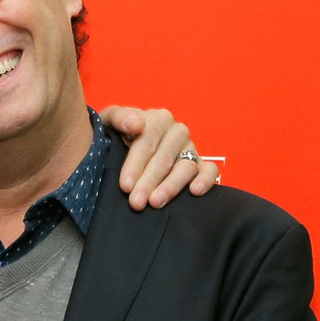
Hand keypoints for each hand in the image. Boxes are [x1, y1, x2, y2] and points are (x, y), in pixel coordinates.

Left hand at [98, 105, 219, 210]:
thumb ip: (119, 118)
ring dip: (171, 186)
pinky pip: (210, 170)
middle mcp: (177, 132)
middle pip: (164, 158)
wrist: (122, 144)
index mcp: (157, 119)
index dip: (136, 164)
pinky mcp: (201, 163)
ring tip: (156, 202)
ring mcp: (190, 148)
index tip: (125, 186)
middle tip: (136, 202)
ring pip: (186, 167)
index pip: (147, 141)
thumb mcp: (109, 121)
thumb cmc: (116, 133)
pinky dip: (206, 180)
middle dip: (149, 182)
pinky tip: (194, 191)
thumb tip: (136, 124)